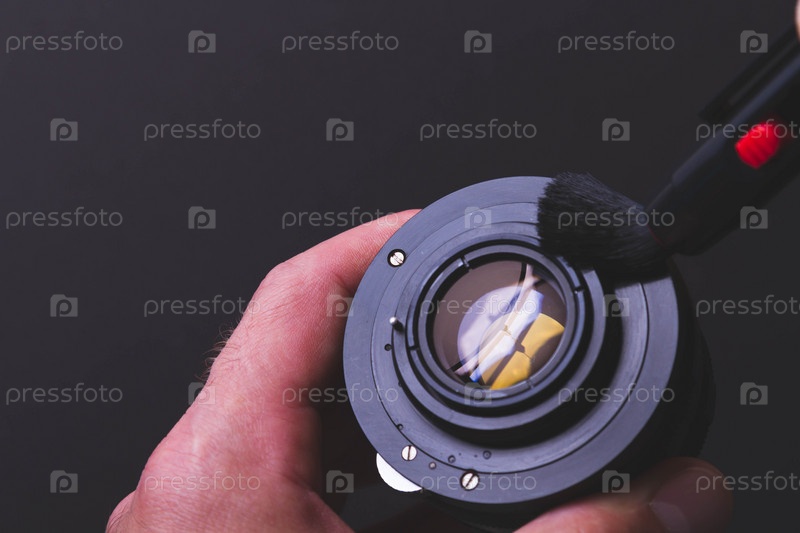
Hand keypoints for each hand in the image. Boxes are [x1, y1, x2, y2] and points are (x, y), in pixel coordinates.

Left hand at [107, 211, 731, 531]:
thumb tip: (673, 494)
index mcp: (225, 472)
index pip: (297, 295)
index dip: (380, 244)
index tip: (439, 231)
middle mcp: (199, 480)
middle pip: (304, 344)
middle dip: (397, 322)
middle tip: (463, 306)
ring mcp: (204, 512)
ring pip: (301, 408)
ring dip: (379, 391)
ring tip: (447, 381)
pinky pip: (294, 463)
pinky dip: (360, 453)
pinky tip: (409, 476)